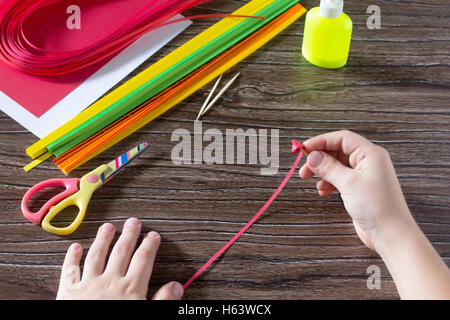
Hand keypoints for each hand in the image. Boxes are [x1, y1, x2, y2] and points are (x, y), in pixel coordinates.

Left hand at [56, 217, 183, 299]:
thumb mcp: (147, 315)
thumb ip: (162, 302)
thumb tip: (176, 286)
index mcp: (130, 289)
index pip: (143, 260)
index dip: (149, 246)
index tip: (153, 235)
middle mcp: (110, 282)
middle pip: (121, 252)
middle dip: (129, 235)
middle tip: (133, 222)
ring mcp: (88, 285)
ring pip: (96, 256)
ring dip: (103, 239)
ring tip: (107, 227)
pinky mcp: (68, 293)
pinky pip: (70, 271)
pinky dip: (72, 257)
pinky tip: (75, 247)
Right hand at [299, 130, 413, 251]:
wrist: (390, 234)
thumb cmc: (377, 207)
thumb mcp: (348, 183)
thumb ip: (328, 167)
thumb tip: (313, 156)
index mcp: (370, 154)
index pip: (342, 138)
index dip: (321, 141)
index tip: (304, 149)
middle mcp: (368, 162)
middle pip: (337, 151)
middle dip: (319, 158)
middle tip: (304, 168)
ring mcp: (364, 175)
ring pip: (337, 165)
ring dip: (322, 171)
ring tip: (310, 180)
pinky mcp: (359, 188)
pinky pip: (340, 178)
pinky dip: (329, 182)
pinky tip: (323, 190)